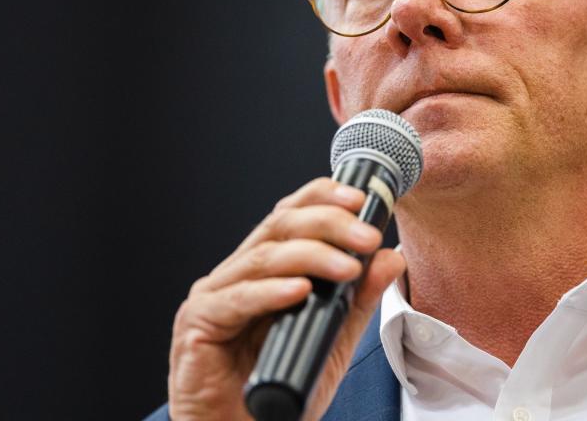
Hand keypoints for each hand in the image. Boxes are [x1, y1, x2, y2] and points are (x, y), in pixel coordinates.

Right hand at [167, 178, 405, 420]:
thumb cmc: (283, 389)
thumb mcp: (334, 340)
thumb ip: (360, 299)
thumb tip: (389, 257)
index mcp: (263, 269)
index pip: (290, 215)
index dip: (322, 198)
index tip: (361, 199)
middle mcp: (236, 274)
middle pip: (280, 227)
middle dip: (329, 224)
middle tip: (366, 236)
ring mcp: (213, 297)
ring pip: (264, 257)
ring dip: (312, 256)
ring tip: (348, 268)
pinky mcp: (197, 326)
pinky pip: (237, 300)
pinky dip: (272, 292)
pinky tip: (301, 291)